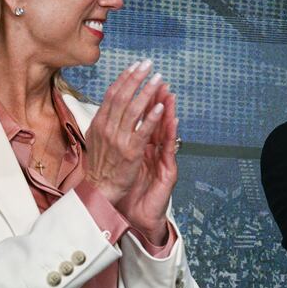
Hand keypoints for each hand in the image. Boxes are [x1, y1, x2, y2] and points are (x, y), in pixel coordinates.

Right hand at [84, 60, 164, 204]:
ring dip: (147, 92)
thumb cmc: (100, 164)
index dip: (125, 78)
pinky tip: (161, 106)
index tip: (136, 65)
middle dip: (137, 78)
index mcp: (99, 122)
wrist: (99, 189)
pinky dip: (151, 117)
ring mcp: (118, 139)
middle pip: (123, 96)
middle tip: (149, 64)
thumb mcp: (96, 138)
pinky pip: (142, 131)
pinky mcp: (131, 152)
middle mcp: (107, 128)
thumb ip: (104, 120)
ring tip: (158, 79)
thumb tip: (111, 102)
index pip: (112, 94)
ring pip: (134, 110)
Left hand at [116, 84, 178, 243]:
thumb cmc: (125, 183)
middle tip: (159, 79)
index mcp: (142, 143)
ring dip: (166, 109)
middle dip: (156, 97)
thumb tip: (115, 118)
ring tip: (168, 92)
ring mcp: (162, 159)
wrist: (127, 208)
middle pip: (155, 119)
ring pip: (164, 129)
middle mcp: (154, 149)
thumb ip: (124, 138)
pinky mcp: (167, 170)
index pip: (143, 116)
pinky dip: (168, 130)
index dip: (144, 98)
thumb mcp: (121, 156)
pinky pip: (168, 147)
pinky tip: (171, 117)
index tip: (142, 79)